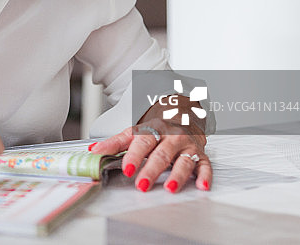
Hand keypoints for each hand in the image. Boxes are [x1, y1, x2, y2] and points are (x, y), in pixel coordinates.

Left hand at [90, 118, 210, 193]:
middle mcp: (171, 137)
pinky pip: (205, 164)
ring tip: (170, 188)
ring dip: (178, 175)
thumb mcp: (134, 131)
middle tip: (142, 184)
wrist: (182, 112)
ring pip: (183, 160)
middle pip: (161, 154)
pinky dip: (205, 175)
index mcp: (153, 130)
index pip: (142, 143)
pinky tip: (201, 185)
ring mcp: (187, 146)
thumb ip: (115, 142)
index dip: (134, 156)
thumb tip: (94, 150)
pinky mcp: (201, 154)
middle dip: (151, 170)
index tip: (127, 168)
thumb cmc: (156, 127)